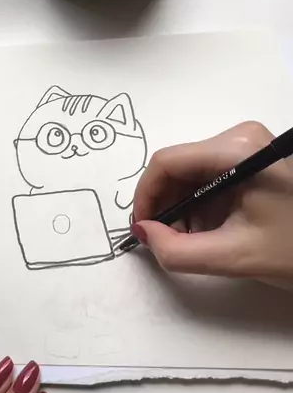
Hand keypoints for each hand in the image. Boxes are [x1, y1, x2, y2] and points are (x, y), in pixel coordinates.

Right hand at [132, 121, 292, 287]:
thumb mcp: (235, 256)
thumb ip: (179, 251)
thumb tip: (145, 235)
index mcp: (238, 150)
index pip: (169, 162)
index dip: (146, 197)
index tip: (141, 229)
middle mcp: (240, 136)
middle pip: (179, 166)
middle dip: (166, 205)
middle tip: (166, 241)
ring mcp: (247, 144)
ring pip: (191, 171)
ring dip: (182, 207)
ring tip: (193, 240)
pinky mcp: (251, 156)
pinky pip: (208, 174)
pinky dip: (200, 202)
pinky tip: (211, 229)